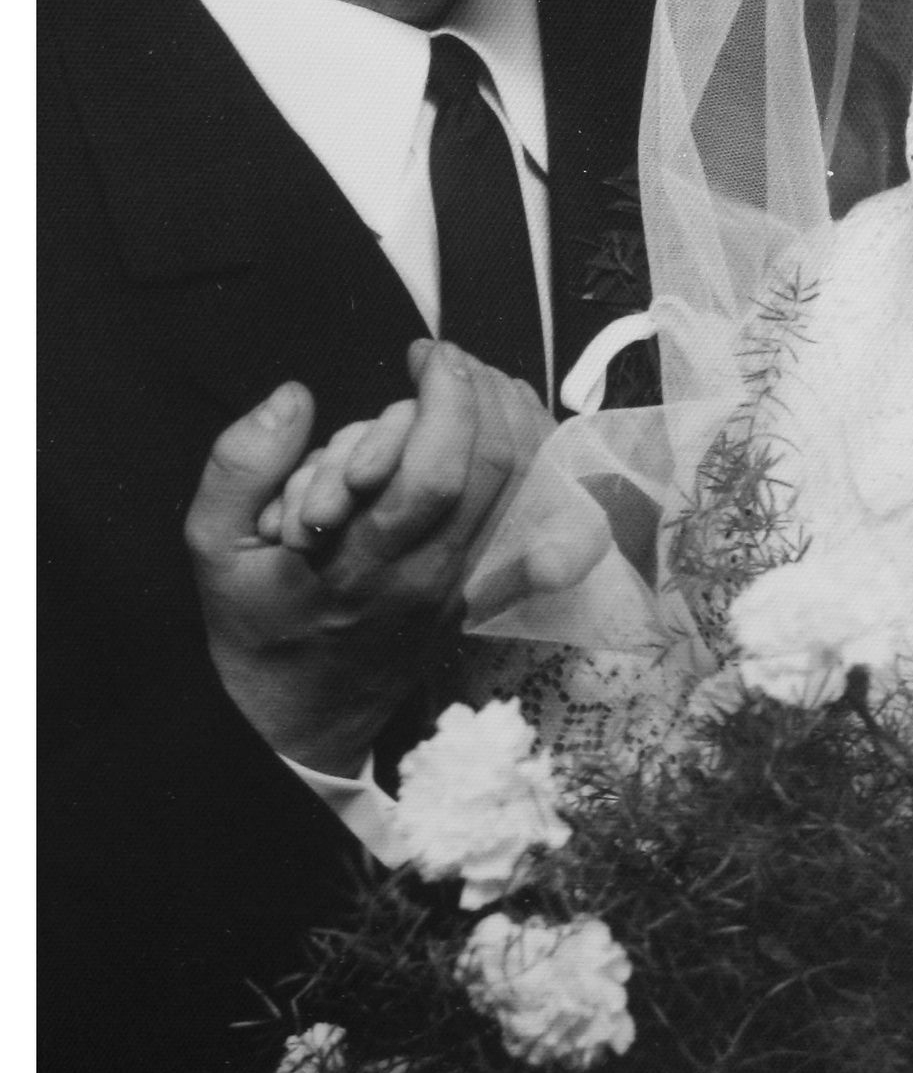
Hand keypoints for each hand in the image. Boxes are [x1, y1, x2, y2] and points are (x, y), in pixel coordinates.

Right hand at [187, 343, 515, 776]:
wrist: (299, 717)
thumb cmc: (257, 625)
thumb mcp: (213, 550)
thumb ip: (241, 467)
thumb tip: (293, 399)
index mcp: (361, 565)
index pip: (434, 475)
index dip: (445, 400)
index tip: (428, 355)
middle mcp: (428, 575)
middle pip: (492, 470)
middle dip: (481, 393)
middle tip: (449, 359)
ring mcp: (465, 584)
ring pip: (523, 488)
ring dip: (510, 417)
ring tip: (474, 379)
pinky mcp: (483, 588)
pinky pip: (533, 519)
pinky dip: (537, 461)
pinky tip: (511, 421)